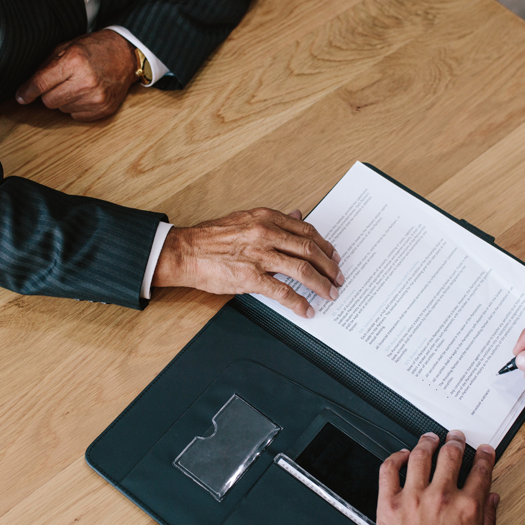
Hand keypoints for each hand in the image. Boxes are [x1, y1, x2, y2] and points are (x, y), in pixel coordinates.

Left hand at [15, 30, 136, 121]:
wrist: (125, 56)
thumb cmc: (94, 49)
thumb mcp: (67, 48)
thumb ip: (46, 66)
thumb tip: (27, 88)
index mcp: (74, 61)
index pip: (41, 84)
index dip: (27, 92)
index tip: (21, 97)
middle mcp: (86, 82)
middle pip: (49, 101)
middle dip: (49, 94)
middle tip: (59, 84)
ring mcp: (97, 98)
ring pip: (62, 110)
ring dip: (64, 100)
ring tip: (77, 86)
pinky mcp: (104, 109)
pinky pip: (76, 117)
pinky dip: (77, 107)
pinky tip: (86, 95)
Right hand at [152, 208, 344, 317]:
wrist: (185, 251)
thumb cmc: (211, 237)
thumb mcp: (246, 218)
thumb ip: (273, 219)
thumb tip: (297, 215)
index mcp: (266, 217)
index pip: (306, 231)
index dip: (324, 245)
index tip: (333, 255)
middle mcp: (266, 234)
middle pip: (310, 250)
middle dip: (330, 266)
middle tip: (338, 277)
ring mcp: (259, 256)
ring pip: (302, 270)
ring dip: (321, 284)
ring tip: (330, 294)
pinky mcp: (250, 278)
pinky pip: (283, 292)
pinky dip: (299, 302)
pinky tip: (307, 309)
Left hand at [372, 432, 498, 524]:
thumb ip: (488, 521)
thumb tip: (492, 499)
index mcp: (467, 509)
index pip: (480, 472)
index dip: (485, 457)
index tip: (484, 451)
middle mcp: (440, 498)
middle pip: (451, 456)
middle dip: (456, 442)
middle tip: (456, 437)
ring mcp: (412, 498)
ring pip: (421, 456)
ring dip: (428, 442)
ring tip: (430, 438)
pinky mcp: (388, 503)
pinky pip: (389, 469)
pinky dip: (395, 457)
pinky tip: (402, 454)